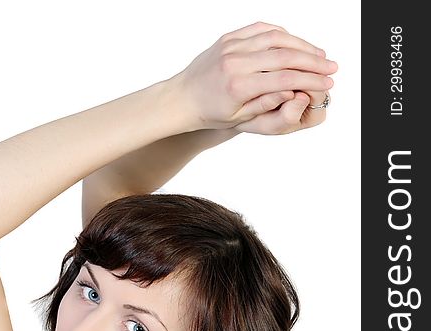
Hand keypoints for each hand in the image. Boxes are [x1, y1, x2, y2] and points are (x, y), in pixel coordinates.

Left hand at [176, 21, 336, 130]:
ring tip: (319, 54)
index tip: (327, 83)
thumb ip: (267, 103)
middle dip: (312, 61)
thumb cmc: (210, 113)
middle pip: (284, 55)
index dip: (310, 80)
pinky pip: (261, 29)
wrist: (182, 98)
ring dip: (301, 44)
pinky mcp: (229, 38)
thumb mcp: (239, 118)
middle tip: (332, 67)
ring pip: (275, 38)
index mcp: (239, 86)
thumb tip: (294, 91)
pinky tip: (295, 42)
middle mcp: (236, 61)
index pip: (284, 79)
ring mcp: (232, 46)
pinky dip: (282, 34)